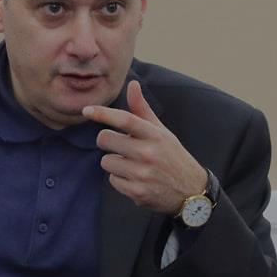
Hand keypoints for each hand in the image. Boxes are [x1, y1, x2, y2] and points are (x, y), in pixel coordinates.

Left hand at [82, 80, 206, 214]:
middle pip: (105, 139)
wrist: (190, 190)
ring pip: (106, 161)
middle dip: (108, 141)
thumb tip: (132, 84)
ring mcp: (142, 173)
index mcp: (155, 135)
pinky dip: (119, 179)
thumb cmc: (171, 156)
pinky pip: (112, 180)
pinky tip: (135, 179)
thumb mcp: (161, 131)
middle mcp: (148, 153)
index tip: (86, 110)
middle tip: (120, 145)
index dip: (103, 114)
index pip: (125, 120)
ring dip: (114, 162)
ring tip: (132, 164)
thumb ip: (142, 110)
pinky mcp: (137, 191)